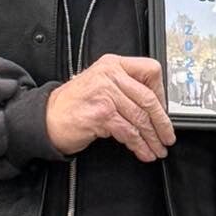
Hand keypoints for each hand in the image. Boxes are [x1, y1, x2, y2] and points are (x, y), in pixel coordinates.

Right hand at [45, 54, 174, 160]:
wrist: (47, 118)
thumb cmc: (73, 104)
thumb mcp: (101, 84)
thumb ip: (125, 88)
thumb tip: (155, 107)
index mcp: (113, 64)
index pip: (150, 71)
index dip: (162, 94)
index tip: (164, 111)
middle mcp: (110, 75)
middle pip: (148, 99)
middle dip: (162, 123)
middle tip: (168, 136)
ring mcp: (105, 93)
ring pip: (140, 118)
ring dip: (152, 138)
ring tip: (157, 149)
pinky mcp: (101, 113)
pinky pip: (128, 132)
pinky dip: (139, 145)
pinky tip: (143, 152)